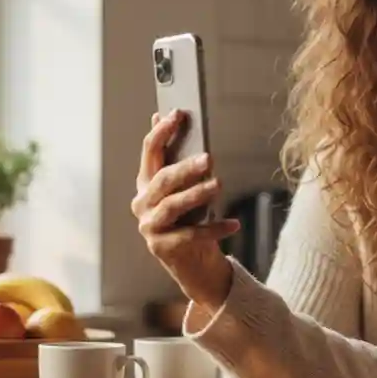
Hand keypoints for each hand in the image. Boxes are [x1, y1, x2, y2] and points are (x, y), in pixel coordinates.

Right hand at [132, 111, 240, 311]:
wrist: (192, 263)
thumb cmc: (189, 218)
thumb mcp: (184, 188)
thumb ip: (176, 157)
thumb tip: (166, 116)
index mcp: (145, 183)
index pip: (149, 152)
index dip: (161, 132)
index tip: (177, 114)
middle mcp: (142, 203)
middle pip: (163, 180)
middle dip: (185, 167)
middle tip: (209, 159)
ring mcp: (149, 226)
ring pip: (173, 205)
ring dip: (197, 194)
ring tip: (218, 185)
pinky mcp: (163, 247)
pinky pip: (191, 235)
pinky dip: (214, 228)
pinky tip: (234, 224)